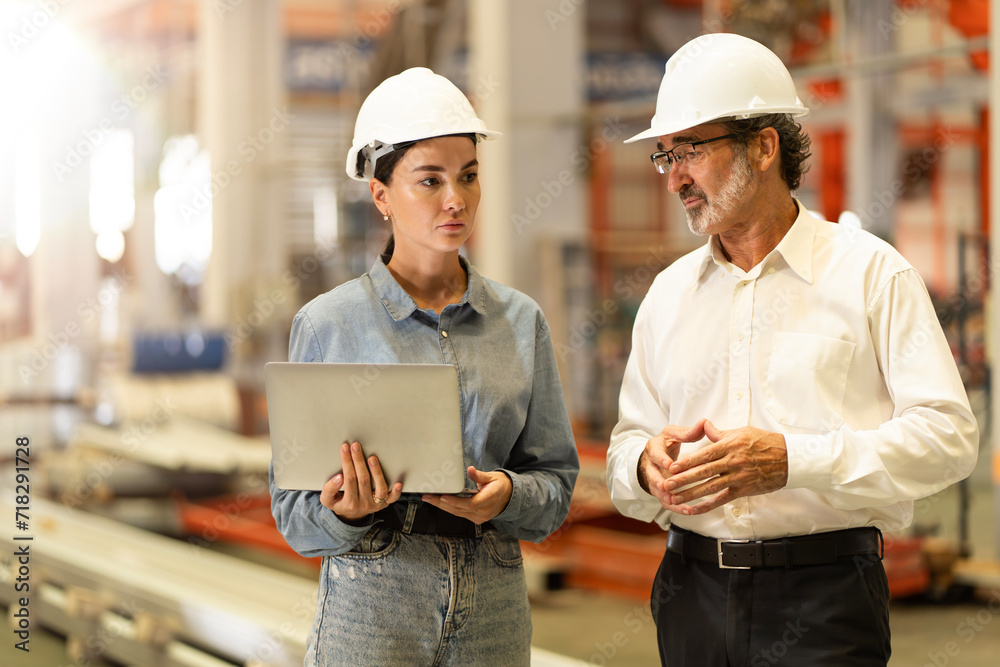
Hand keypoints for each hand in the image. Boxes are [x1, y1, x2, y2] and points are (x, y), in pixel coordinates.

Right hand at [320, 441, 402, 522]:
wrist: (351, 516)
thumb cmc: (339, 502)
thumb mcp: (327, 499)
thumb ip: (329, 489)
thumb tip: (338, 477)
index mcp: (349, 503)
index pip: (349, 479)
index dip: (347, 462)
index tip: (345, 448)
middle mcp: (364, 504)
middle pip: (363, 480)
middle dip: (358, 460)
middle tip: (356, 446)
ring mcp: (376, 504)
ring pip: (380, 488)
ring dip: (377, 472)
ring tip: (372, 458)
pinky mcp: (385, 503)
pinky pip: (393, 498)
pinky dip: (396, 492)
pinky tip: (398, 483)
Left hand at [421, 466, 511, 524]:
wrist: (510, 497)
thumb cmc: (501, 485)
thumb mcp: (492, 476)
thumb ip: (480, 475)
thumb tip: (470, 470)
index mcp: (489, 499)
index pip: (470, 503)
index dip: (455, 501)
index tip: (443, 496)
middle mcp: (484, 511)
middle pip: (460, 509)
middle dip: (441, 503)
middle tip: (428, 497)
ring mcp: (480, 517)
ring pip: (458, 513)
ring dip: (442, 506)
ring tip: (429, 499)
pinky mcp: (477, 519)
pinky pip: (460, 514)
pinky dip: (450, 508)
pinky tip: (440, 503)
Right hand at [638, 420, 706, 503]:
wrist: (655, 456)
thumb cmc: (667, 443)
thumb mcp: (674, 434)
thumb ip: (689, 432)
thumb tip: (704, 423)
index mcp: (653, 448)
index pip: (655, 454)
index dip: (662, 460)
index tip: (670, 465)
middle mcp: (650, 465)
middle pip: (652, 475)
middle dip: (659, 481)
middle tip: (667, 487)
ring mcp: (654, 480)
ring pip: (658, 491)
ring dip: (668, 497)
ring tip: (678, 503)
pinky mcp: (660, 491)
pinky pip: (666, 501)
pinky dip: (676, 507)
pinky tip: (688, 511)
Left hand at [659, 420, 787, 514]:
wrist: (789, 458)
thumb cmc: (764, 442)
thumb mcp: (741, 432)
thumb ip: (719, 433)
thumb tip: (703, 425)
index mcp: (729, 446)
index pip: (703, 455)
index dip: (686, 463)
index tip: (671, 467)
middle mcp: (732, 462)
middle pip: (703, 473)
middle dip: (683, 480)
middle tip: (666, 484)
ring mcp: (738, 477)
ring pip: (710, 488)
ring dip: (691, 494)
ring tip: (675, 498)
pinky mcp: (743, 490)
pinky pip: (722, 499)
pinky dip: (707, 505)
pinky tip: (694, 509)